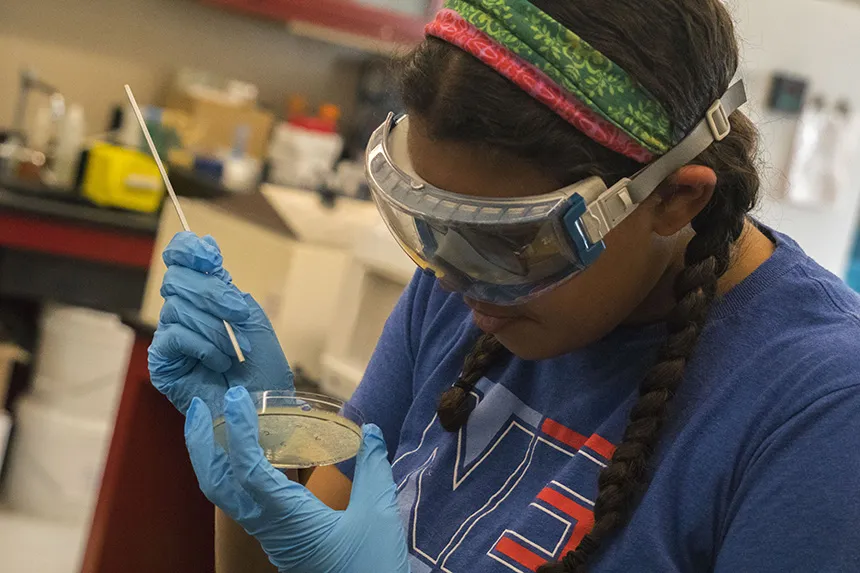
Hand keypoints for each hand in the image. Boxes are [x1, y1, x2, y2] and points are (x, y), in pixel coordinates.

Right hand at [148, 232, 293, 413]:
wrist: (263, 413)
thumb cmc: (264, 376)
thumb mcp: (255, 323)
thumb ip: (231, 291)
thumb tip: (208, 254)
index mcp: (207, 302)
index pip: (182, 262)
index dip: (188, 251)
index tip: (209, 254)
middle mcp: (186, 316)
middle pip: (177, 280)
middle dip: (212, 294)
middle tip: (237, 314)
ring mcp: (173, 339)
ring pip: (177, 308)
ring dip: (215, 329)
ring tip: (234, 351)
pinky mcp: (163, 363)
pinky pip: (174, 336)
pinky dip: (202, 345)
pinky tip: (218, 361)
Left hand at [185, 386, 409, 572]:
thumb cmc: (369, 566)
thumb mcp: (377, 515)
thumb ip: (372, 469)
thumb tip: (369, 430)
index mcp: (288, 519)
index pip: (248, 469)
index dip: (238, 431)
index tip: (236, 399)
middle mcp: (268, 527)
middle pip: (216, 485)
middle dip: (201, 444)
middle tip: (198, 408)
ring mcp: (269, 535)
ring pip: (225, 494)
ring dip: (214, 457)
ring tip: (217, 423)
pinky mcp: (277, 539)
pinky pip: (242, 500)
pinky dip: (235, 470)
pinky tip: (252, 453)